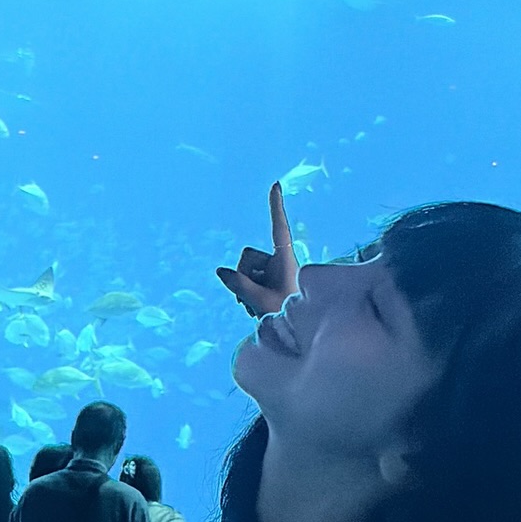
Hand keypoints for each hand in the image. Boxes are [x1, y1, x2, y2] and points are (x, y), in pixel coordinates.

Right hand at [216, 183, 299, 316]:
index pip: (279, 228)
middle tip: (255, 302)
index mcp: (285, 260)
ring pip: (243, 271)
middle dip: (244, 276)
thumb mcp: (261, 302)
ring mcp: (271, 273)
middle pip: (247, 256)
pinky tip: (256, 311)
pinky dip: (246, 296)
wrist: (300, 336)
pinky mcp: (266, 283)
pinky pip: (244, 282)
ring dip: (245, 290)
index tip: (276, 184)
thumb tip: (220, 270)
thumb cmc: (287, 317)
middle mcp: (278, 262)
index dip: (275, 206)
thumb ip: (238, 286)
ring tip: (258, 310)